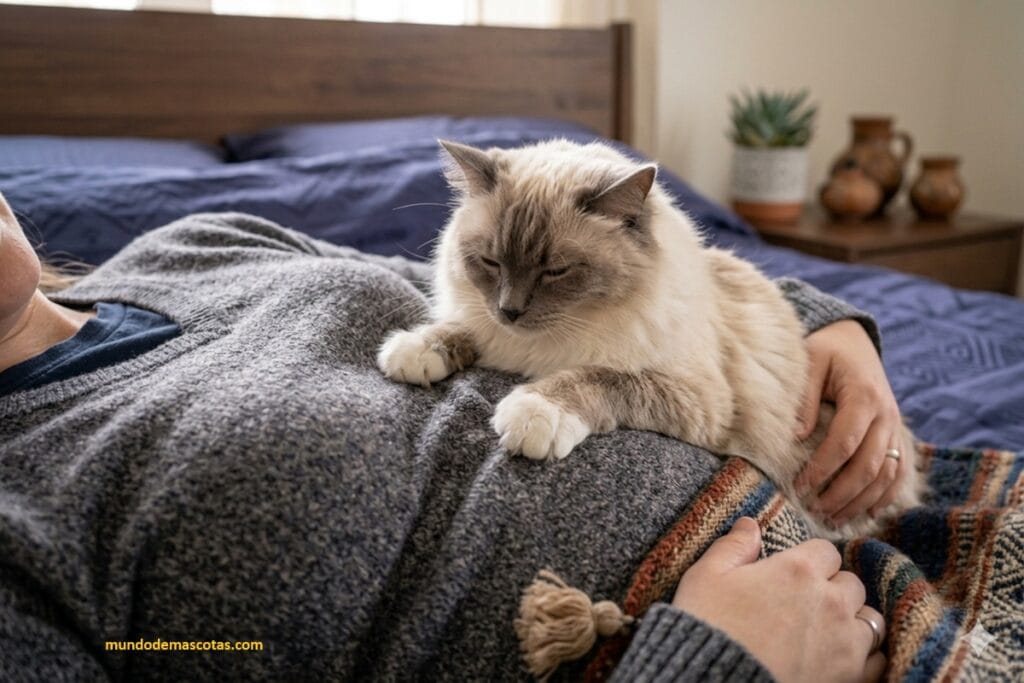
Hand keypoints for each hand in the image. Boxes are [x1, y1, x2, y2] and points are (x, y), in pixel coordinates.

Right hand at [673, 517, 884, 682]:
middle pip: (851, 583)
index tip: (795, 574)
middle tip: (808, 603)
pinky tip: (846, 655)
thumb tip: (750, 524)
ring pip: (871, 619)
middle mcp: (829, 600)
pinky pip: (878, 660)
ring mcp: (845, 640)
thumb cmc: (708, 625)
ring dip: (854, 620)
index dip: (811, 560)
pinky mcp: (850, 675)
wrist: (713, 681)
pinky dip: (867, 655)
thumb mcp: (707, 575)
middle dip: (834, 589)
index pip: (826, 551)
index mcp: (798, 569)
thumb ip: (733, 546)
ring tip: (830, 630)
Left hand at [793, 320, 906, 526]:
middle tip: (814, 510)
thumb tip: (798, 437)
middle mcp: (886, 415)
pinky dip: (885, 496)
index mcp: (864, 396)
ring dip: (861, 501)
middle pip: (869, 466)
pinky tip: (865, 513)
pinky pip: (899, 473)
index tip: (799, 486)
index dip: (823, 469)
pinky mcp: (897, 436)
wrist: (854, 341)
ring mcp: (895, 428)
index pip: (845, 442)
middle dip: (841, 493)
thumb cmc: (826, 352)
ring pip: (886, 475)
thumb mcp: (811, 362)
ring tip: (833, 518)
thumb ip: (805, 399)